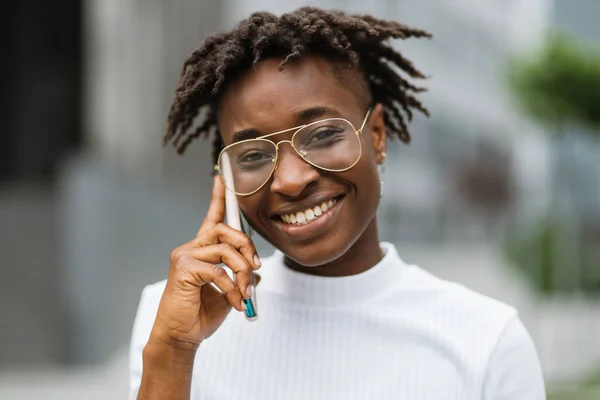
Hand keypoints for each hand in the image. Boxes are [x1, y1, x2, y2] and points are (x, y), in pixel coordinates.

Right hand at [148, 176, 260, 350]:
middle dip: (247, 247)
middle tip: (256, 267)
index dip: (218, 197)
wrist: (181, 336)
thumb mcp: (230, 293)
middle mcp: (191, 248)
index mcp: (202, 251)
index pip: (212, 218)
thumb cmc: (201, 315)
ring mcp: (185, 256)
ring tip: (246, 292)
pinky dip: (232, 288)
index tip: (221, 178)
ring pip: (224, 249)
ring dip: (242, 271)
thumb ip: (241, 278)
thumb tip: (257, 272)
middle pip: (225, 229)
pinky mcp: (183, 269)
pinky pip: (218, 271)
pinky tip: (236, 303)